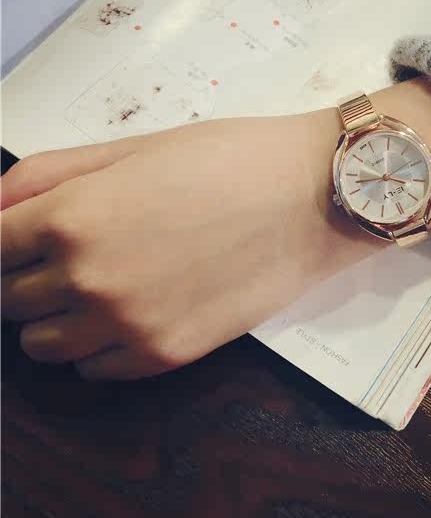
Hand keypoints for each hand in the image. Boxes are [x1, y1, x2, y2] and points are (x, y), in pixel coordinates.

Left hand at [1, 113, 376, 378]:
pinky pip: (95, 370)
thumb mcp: (134, 148)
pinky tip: (136, 310)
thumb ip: (51, 173)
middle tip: (70, 252)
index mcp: (72, 217)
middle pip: (8, 302)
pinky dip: (100, 346)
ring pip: (42, 345)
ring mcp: (126, 325)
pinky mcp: (165, 356)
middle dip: (26, 277)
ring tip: (101, 284)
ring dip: (56, 317)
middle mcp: (87, 280)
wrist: (312, 197)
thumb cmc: (229, 159)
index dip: (3, 242)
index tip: (22, 238)